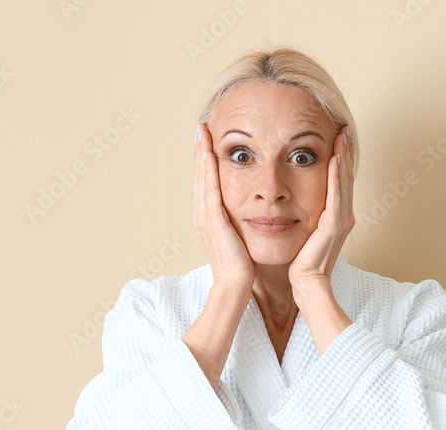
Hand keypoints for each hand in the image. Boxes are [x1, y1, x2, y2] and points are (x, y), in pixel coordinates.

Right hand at [192, 123, 254, 292]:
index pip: (206, 183)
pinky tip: (209, 153)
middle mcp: (202, 214)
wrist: (235, 284)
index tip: (207, 142)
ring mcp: (204, 216)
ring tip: (202, 133)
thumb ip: (237, 222)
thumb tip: (246, 212)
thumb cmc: (241, 265)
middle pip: (199, 176)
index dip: (204, 162)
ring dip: (201, 153)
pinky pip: (209, 188)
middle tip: (200, 128)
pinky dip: (207, 169)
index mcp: (208, 218)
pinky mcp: (212, 220)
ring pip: (202, 178)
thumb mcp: (238, 237)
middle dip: (199, 151)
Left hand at [288, 125, 354, 287]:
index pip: (339, 182)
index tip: (338, 139)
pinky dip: (336, 175)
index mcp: (337, 216)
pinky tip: (334, 158)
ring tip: (342, 136)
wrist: (306, 283)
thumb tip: (293, 202)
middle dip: (346, 152)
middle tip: (344, 129)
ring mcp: (341, 220)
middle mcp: (344, 216)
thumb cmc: (302, 262)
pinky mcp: (334, 225)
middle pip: (345, 177)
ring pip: (343, 181)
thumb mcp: (305, 232)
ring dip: (344, 157)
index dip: (341, 159)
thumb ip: (305, 216)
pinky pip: (336, 195)